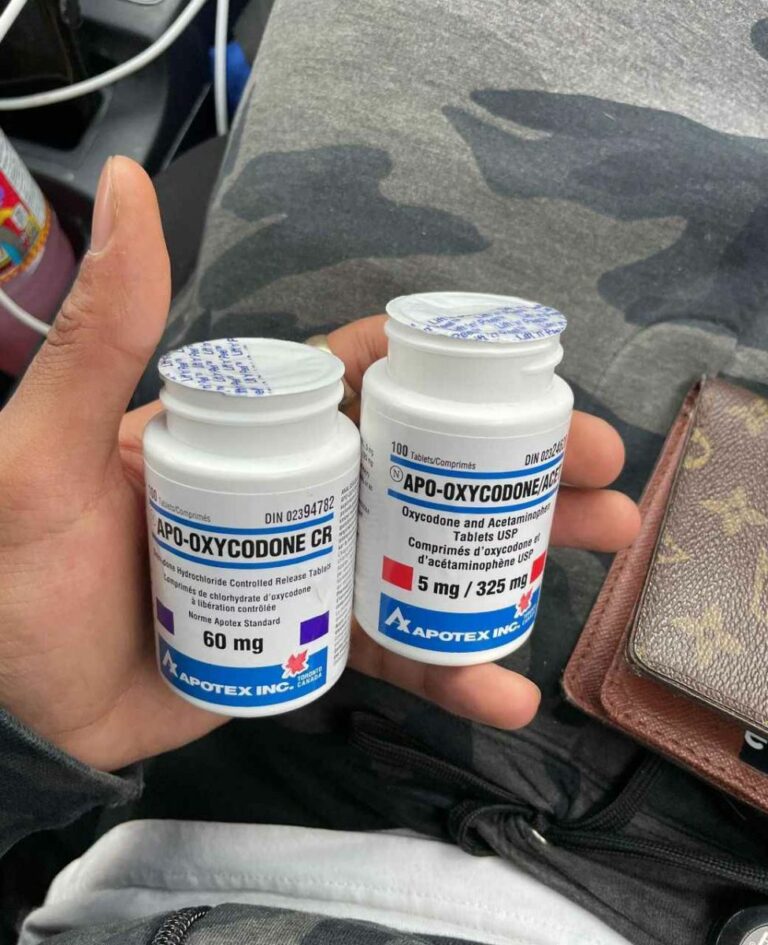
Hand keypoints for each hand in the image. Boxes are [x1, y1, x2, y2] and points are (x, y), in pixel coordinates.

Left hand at [0, 158, 640, 771]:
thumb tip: (131, 189)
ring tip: (599, 559)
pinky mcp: (312, 645)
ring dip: (517, 560)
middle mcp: (297, 496)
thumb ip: (103, 334)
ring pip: (430, 560)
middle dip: (520, 468)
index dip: (452, 376)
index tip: (536, 377)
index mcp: (252, 434)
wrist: (12, 710)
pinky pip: (394, 653)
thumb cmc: (17, 569)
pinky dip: (451, 670)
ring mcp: (312, 574)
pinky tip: (506, 688)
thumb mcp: (47, 446)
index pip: (363, 385)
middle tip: (605, 476)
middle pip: (426, 471)